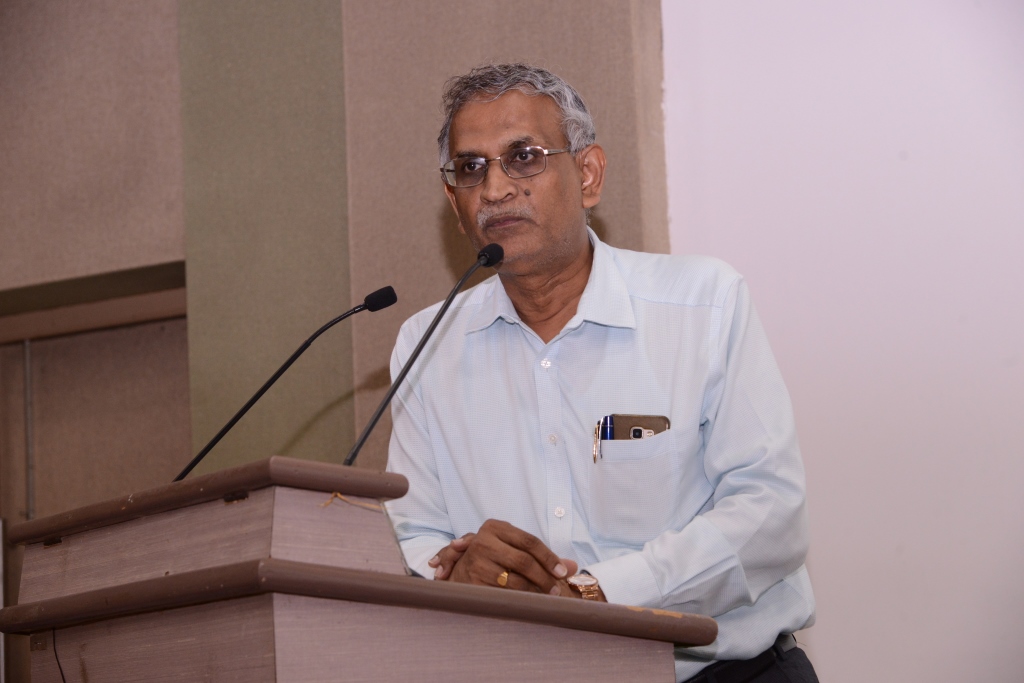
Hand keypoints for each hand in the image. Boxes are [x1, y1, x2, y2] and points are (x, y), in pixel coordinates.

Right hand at [429, 519, 577, 594]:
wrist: (458, 572)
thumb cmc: (493, 559)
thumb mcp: (514, 550)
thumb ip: (541, 556)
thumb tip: (572, 566)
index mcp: (495, 527)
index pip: (529, 541)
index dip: (549, 557)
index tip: (562, 572)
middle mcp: (483, 540)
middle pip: (523, 560)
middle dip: (544, 576)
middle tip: (556, 589)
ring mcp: (476, 561)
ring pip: (514, 579)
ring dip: (534, 590)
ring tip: (545, 596)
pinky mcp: (472, 581)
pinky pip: (503, 593)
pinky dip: (519, 598)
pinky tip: (529, 601)